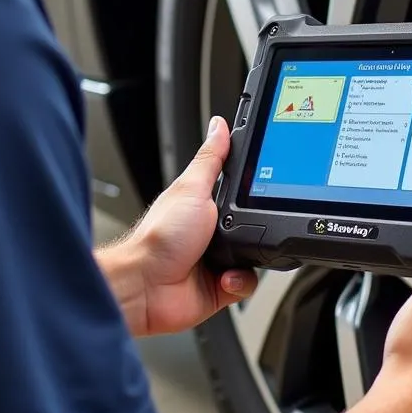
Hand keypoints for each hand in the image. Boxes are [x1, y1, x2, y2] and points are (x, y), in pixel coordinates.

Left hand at [103, 117, 257, 336]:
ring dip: (247, 258)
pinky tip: (223, 277)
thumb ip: (211, 159)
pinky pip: (246, 282)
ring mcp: (215, 260)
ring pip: (255, 255)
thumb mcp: (192, 188)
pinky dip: (239, 281)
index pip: (239, 191)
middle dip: (257, 230)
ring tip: (229, 257)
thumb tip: (220, 126)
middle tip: (243, 230)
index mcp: (203, 204)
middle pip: (254, 225)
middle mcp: (210, 232)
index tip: (265, 188)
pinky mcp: (220, 287)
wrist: (147, 287)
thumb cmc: (159, 237)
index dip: (254, 190)